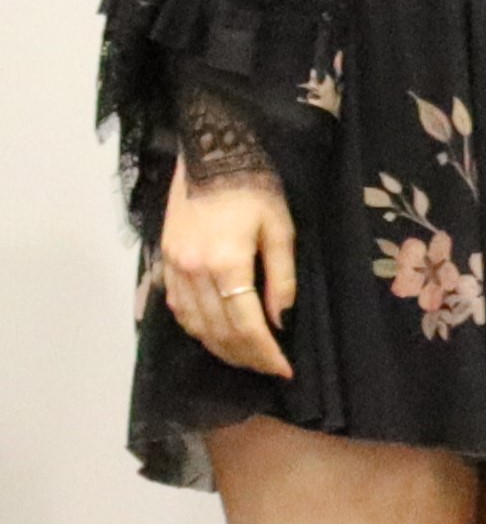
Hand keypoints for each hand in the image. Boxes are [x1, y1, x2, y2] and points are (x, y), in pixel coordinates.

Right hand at [156, 157, 297, 377]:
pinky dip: (196, 328)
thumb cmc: (255, 187)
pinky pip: (176, 307)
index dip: (266, 352)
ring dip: (219, 348)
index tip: (284, 369)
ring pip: (193, 324)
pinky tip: (214, 336)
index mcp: (226, 263)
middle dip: (245, 356)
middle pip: (218, 331)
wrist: (210, 154)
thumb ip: (281, 278)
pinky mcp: (163, 260)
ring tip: (245, 358)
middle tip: (268, 368)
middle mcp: (193, 271)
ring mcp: (173, 267)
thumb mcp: (281, 230)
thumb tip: (280, 321)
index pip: (246, 325)